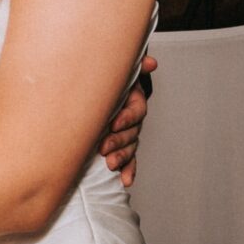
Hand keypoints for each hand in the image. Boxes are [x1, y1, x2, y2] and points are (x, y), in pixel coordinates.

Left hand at [101, 55, 156, 186]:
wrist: (93, 85)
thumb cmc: (102, 78)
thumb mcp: (114, 71)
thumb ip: (131, 67)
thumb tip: (150, 63)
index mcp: (133, 100)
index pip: (136, 111)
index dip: (126, 118)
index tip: (113, 123)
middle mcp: (132, 118)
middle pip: (132, 132)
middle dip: (119, 141)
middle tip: (103, 147)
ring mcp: (127, 132)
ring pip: (130, 147)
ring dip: (122, 157)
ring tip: (110, 165)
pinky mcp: (121, 146)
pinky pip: (129, 159)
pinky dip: (128, 170)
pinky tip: (125, 181)